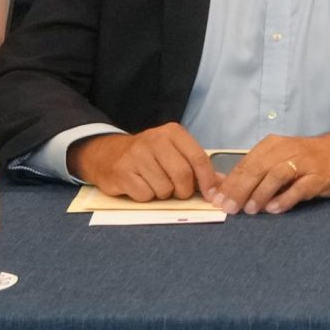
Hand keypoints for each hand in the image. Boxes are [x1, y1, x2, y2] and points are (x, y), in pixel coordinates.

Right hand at [70, 122, 219, 204]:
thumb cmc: (149, 156)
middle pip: (183, 175)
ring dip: (162, 194)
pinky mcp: (122, 172)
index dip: (208, 180)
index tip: (210, 195)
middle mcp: (155, 139)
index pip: (199, 158)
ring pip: (164, 189)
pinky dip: (145, 197)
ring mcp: (137, 155)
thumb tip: (222, 184)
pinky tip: (139, 186)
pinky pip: (145, 195)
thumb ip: (197, 166)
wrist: (107, 155)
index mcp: (173, 132)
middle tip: (176, 191)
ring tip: (154, 184)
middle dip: (183, 191)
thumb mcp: (173, 153)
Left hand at [209, 130, 329, 215]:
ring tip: (250, 210)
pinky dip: (285, 199)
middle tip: (229, 208)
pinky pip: (299, 188)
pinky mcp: (318, 176)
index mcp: (273, 145)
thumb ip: (259, 172)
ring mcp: (303, 162)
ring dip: (260, 193)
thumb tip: (230, 191)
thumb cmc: (308, 158)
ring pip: (276, 176)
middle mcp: (286, 150)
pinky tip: (274, 209)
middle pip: (257, 168)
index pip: (246, 163)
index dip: (230, 182)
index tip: (217, 199)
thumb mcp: (281, 158)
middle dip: (240, 189)